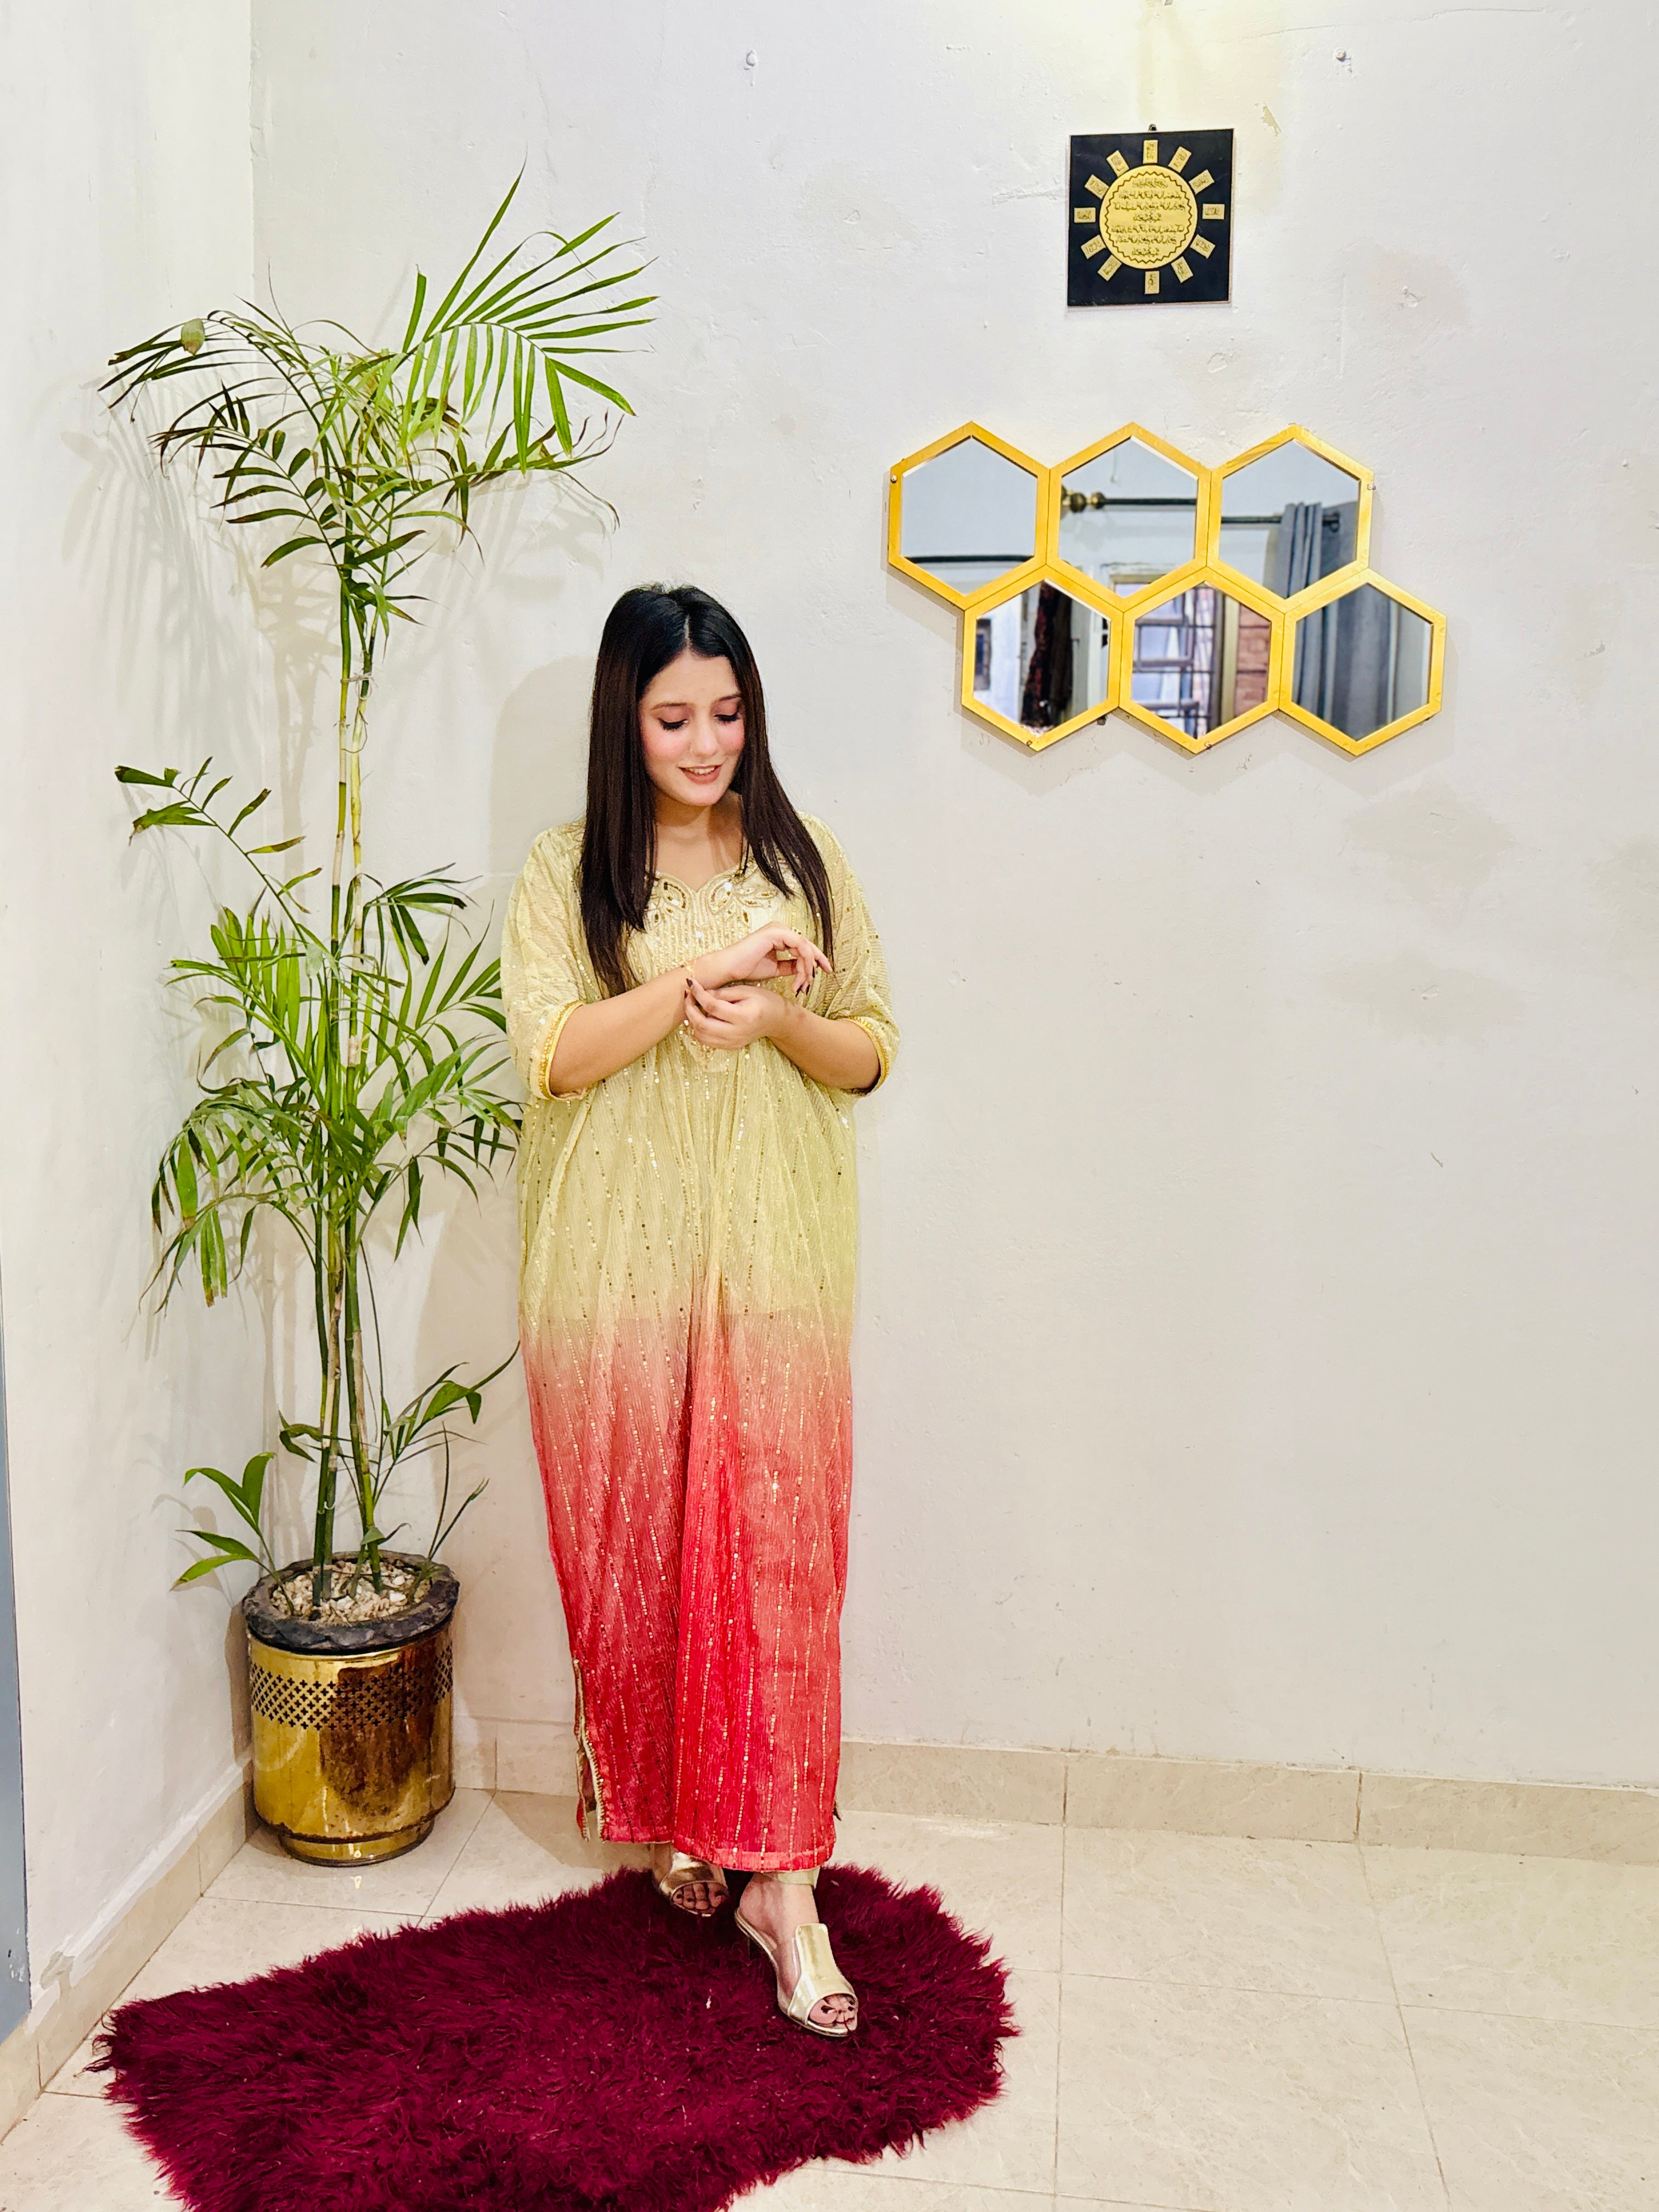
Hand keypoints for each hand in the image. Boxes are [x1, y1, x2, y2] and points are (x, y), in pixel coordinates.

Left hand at [683, 977, 785, 1050]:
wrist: (776, 1020)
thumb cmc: (763, 1001)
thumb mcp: (746, 990)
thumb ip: (723, 992)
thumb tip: (701, 992)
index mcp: (743, 1017)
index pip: (713, 1007)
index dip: (698, 994)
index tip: (691, 982)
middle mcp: (737, 1033)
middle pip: (703, 1025)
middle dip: (690, 1009)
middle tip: (688, 995)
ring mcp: (733, 1043)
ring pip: (701, 1036)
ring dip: (692, 1020)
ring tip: (693, 1005)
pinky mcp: (730, 1047)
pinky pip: (707, 1041)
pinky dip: (699, 1029)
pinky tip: (701, 1016)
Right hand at [692, 924, 829, 998]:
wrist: (728, 969)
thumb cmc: (746, 969)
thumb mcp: (775, 969)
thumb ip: (791, 966)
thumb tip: (806, 969)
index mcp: (779, 936)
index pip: (803, 946)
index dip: (816, 958)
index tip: (826, 971)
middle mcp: (780, 930)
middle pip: (807, 945)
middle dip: (817, 963)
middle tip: (822, 976)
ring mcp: (778, 929)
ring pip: (805, 948)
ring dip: (807, 968)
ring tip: (802, 984)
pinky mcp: (776, 933)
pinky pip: (799, 947)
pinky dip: (803, 963)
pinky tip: (800, 977)